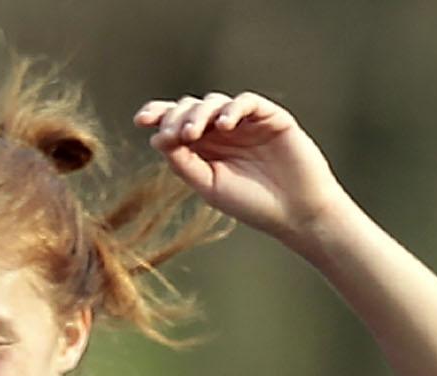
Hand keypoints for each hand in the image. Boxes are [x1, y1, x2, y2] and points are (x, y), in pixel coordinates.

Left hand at [135, 92, 346, 241]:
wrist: (295, 213)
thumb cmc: (252, 203)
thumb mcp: (209, 186)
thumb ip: (183, 163)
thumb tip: (156, 138)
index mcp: (203, 147)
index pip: (176, 123)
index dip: (158, 115)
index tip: (141, 121)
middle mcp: (222, 131)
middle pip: (191, 107)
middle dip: (177, 116)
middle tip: (174, 135)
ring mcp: (246, 122)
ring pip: (215, 101)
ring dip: (199, 113)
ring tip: (193, 133)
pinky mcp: (271, 117)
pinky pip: (247, 102)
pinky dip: (232, 109)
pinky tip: (224, 125)